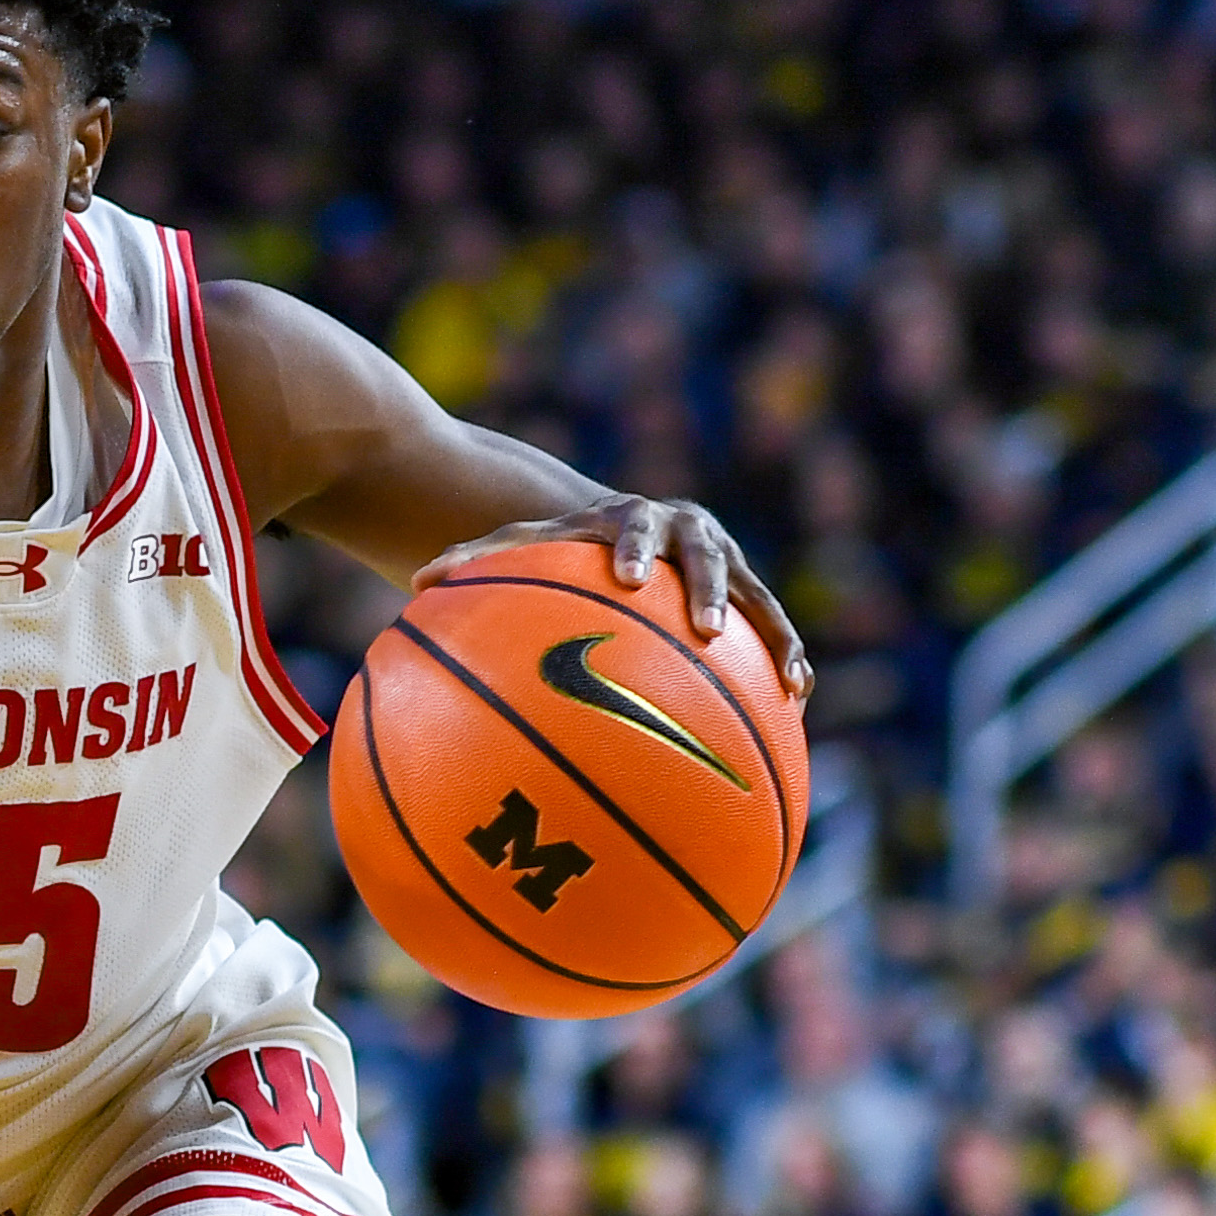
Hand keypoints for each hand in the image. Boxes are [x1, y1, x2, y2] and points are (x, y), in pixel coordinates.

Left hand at [415, 492, 813, 697]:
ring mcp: (722, 561)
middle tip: (702, 626)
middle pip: (703, 552)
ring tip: (785, 676)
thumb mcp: (525, 548)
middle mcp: (683, 531)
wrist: (624, 530)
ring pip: (753, 594)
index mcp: (627, 517)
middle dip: (704, 588)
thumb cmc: (564, 546)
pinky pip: (772, 628)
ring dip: (769, 632)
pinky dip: (788, 656)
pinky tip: (800, 698)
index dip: (630, 549)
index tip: (625, 579)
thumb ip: (478, 561)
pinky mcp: (747, 594)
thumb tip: (416, 583)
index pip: (628, 526)